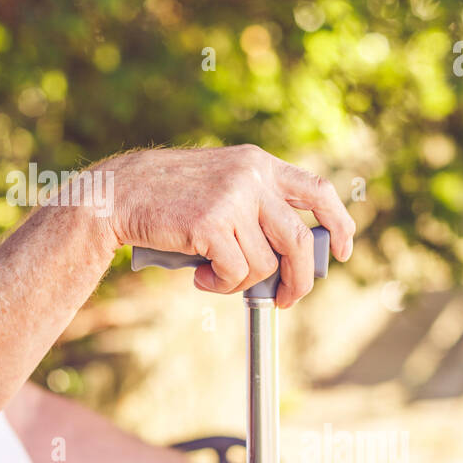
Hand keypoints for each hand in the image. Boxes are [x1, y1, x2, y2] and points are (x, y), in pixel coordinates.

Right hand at [94, 145, 354, 307]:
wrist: (119, 193)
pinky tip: (199, 277)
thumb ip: (255, 208)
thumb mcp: (220, 186)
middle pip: (300, 240)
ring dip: (241, 283)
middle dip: (300, 280)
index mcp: (258, 163)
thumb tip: (290, 262)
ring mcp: (233, 199)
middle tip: (287, 299)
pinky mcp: (212, 224)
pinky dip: (219, 285)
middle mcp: (252, 177)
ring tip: (212, 276)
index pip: (318, 190)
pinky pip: (235, 273)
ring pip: (264, 264)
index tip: (343, 250)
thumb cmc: (168, 199)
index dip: (339, 222)